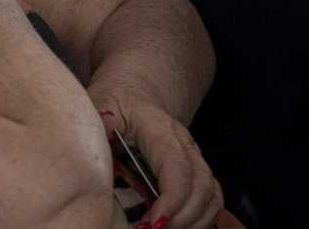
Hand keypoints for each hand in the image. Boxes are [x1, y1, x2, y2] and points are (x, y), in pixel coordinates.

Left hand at [98, 101, 229, 228]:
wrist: (132, 92)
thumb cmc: (113, 102)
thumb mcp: (98, 104)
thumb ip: (97, 122)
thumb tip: (98, 138)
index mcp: (158, 126)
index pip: (176, 165)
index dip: (171, 199)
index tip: (152, 224)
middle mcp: (183, 141)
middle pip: (201, 184)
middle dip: (182, 217)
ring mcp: (193, 156)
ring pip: (211, 194)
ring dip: (193, 221)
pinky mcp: (196, 169)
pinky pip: (211, 198)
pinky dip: (200, 219)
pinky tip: (176, 226)